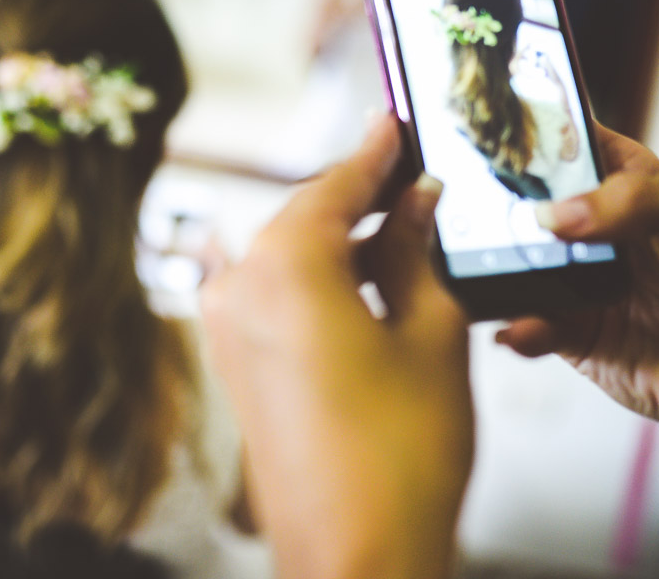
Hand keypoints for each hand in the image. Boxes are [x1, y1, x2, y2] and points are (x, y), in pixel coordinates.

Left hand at [201, 116, 472, 578]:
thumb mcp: (430, 333)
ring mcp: (228, 331)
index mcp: (284, 265)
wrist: (354, 559)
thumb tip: (418, 202)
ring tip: (407, 232)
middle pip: (307, 216)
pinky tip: (370, 285)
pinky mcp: (235, 368)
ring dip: (344, 243)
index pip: (336, 184)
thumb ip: (416, 253)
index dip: (375, 152)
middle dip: (362, 197)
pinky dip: (320, 282)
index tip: (395, 123)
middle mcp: (240, 288)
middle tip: (414, 177)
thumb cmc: (398, 457)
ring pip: (291, 258)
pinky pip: (276, 298)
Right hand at [499, 124, 658, 478]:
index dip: (539, 131)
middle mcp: (598, 231)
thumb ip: (646, 200)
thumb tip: (559, 215)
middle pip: (532, 202)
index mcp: (632, 185)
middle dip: (501, 201)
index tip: (498, 128)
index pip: (576, 142)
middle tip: (475, 204)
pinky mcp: (575, 337)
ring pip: (521, 265)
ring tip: (487, 269)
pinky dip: (519, 327)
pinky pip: (532, 326)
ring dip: (500, 266)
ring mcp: (581, 285)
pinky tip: (522, 328)